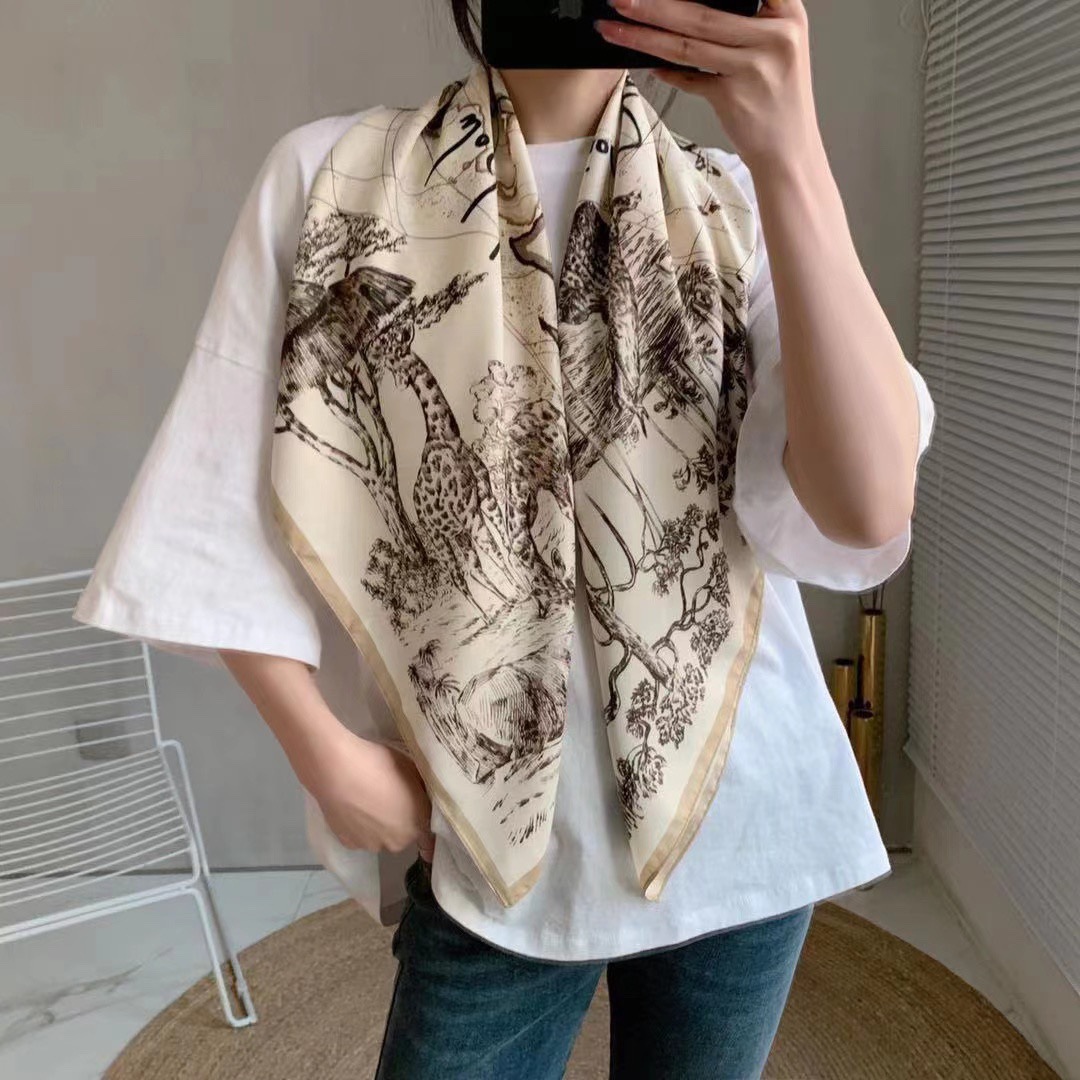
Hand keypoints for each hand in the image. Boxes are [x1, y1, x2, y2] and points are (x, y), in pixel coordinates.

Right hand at [307, 728, 436, 862]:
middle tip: (387, 796)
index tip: (413, 804)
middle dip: (399, 819)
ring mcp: (371, 846)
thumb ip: (420, 789)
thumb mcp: (411, 769)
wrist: (337, 770)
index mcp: (417, 824)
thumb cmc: (379, 764)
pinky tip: (352, 806)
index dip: (420, 815)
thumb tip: (421, 794)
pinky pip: (360, 836)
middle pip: (403, 834)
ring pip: (380, 837)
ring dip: (378, 825)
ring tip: (366, 800)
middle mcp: (398, 843)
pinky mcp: (349, 844)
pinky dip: (358, 826)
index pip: (426, 828)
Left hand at [595, 0, 823, 173]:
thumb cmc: (777, 96)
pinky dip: (666, 72)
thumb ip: (743, 24)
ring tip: (614, 29)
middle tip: (620, 0)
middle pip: (701, 14)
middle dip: (653, 6)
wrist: (790, 151)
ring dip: (644, 37)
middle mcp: (775, 35)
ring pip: (687, 45)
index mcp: (787, 12)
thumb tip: (681, 8)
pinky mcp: (734, 97)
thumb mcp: (774, 46)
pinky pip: (690, 78)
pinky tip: (645, 64)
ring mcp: (754, 66)